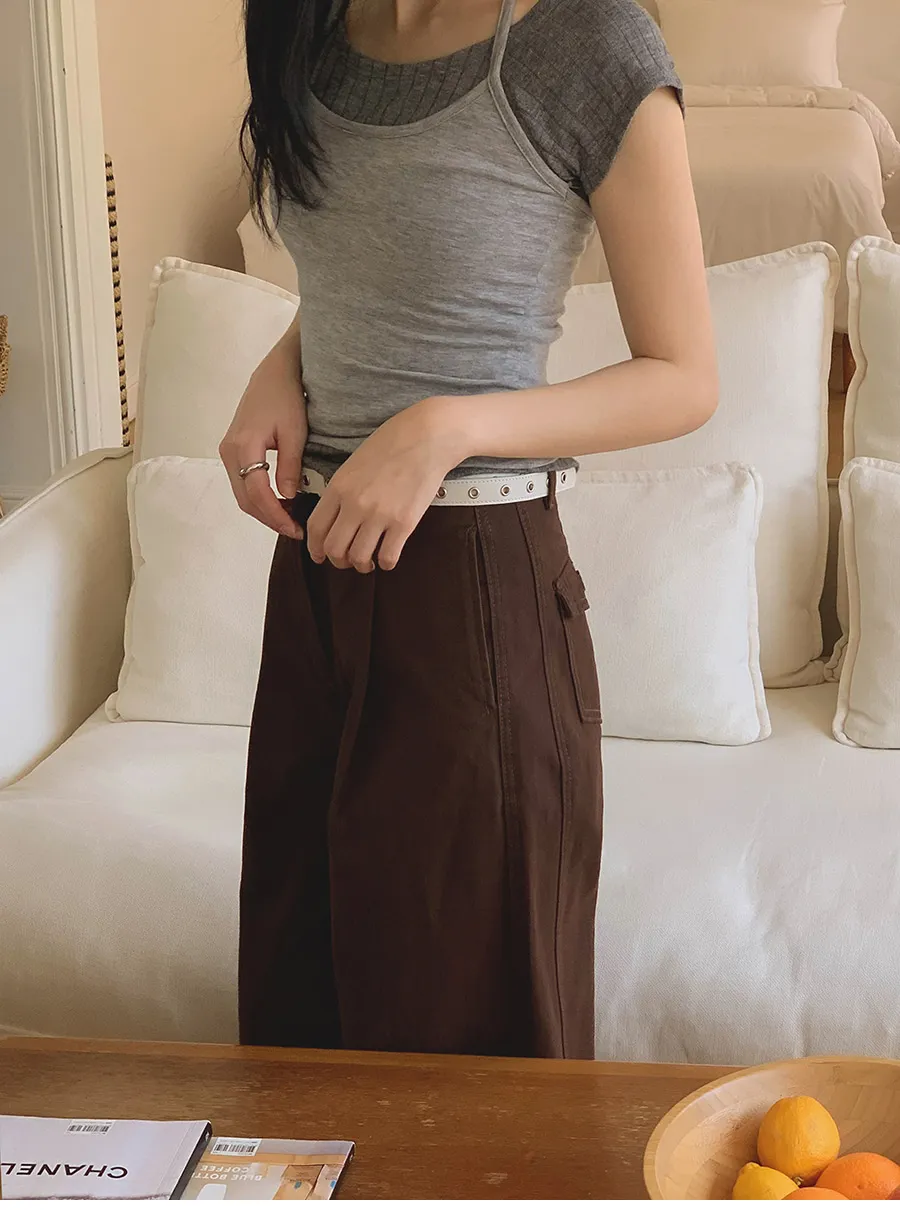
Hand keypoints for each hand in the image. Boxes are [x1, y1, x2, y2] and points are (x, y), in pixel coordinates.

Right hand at [219, 352, 306, 538]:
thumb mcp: (294, 432)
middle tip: (294, 530)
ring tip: (289, 520)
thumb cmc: (287, 398)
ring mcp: (228, 452)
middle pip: (245, 498)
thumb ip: (289, 466)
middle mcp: (229, 452)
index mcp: (243, 447)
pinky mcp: (233, 451)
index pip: (256, 493)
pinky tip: (279, 502)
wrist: (274, 373)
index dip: (275, 515)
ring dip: (263, 510)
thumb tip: (287, 498)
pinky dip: (259, 497)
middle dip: (269, 518)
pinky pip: (243, 483)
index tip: (295, 528)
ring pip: (242, 493)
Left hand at [307, 398, 468, 572]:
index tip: (320, 555)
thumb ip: (342, 490)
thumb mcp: (354, 463)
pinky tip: (388, 556)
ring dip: (362, 566)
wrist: (427, 436)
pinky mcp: (404, 522)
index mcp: (339, 486)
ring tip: (369, 562)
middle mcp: (355, 503)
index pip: (316, 528)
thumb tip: (337, 516)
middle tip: (347, 561)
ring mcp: (379, 514)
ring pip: (359, 558)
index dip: (315, 548)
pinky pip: (388, 557)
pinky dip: (386, 563)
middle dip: (338, 561)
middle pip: (334, 549)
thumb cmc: (394, 443)